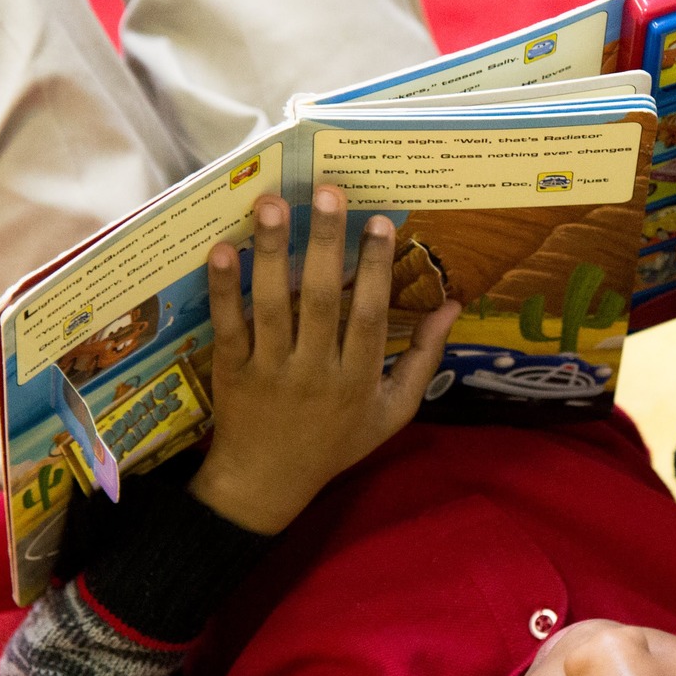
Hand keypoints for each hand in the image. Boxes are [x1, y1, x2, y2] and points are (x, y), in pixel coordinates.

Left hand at [188, 187, 459, 534]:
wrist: (266, 484)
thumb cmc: (336, 443)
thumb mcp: (393, 412)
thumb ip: (423, 359)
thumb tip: (452, 305)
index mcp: (359, 380)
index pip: (371, 317)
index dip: (377, 269)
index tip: (380, 221)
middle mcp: (316, 372)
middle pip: (322, 301)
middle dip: (326, 244)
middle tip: (329, 191)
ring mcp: (270, 372)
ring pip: (272, 306)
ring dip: (272, 252)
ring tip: (273, 203)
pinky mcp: (231, 372)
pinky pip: (228, 326)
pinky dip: (224, 288)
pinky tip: (223, 249)